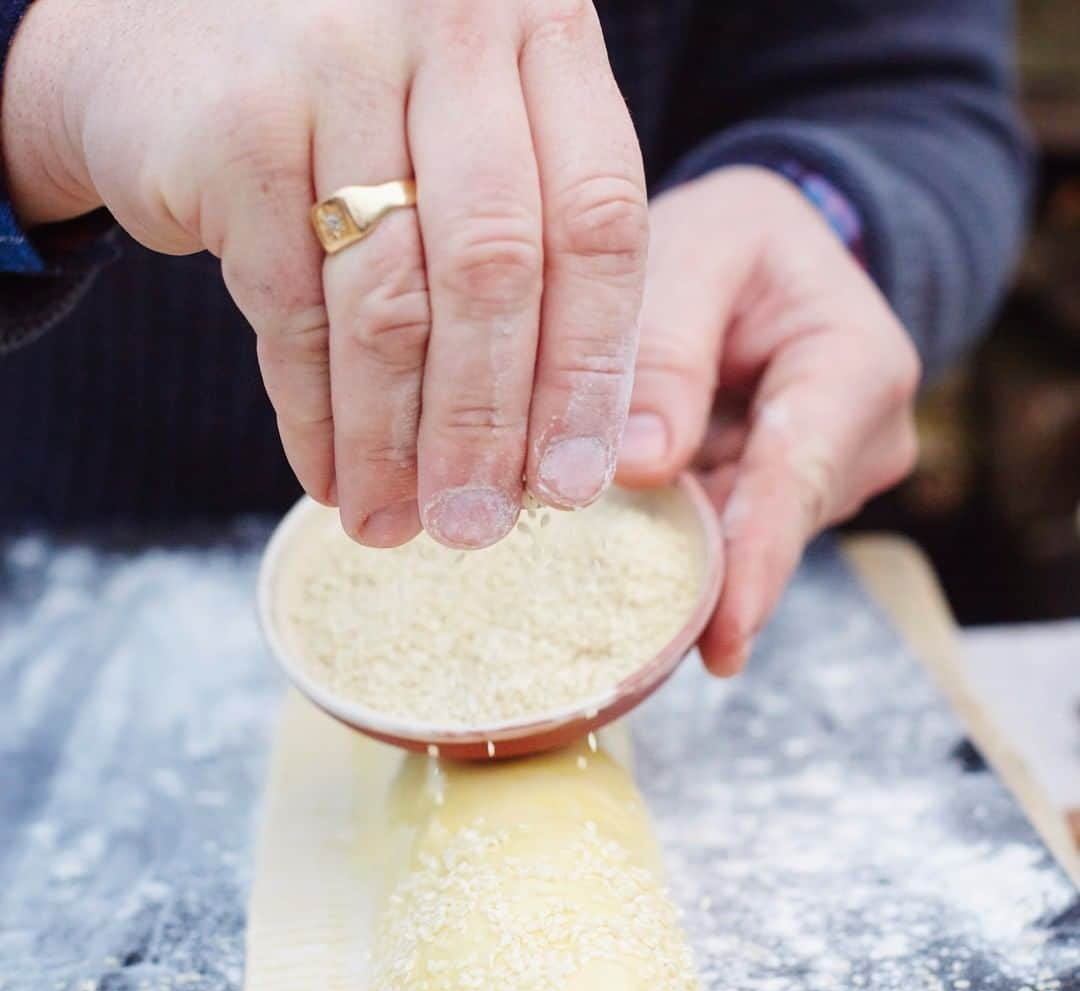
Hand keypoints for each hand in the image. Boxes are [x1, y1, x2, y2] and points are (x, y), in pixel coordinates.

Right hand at [2, 0, 646, 547]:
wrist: (165, 28)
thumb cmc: (357, 106)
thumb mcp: (468, 132)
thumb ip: (533, 244)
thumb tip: (559, 455)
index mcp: (541, 29)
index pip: (599, 222)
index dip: (590, 369)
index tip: (573, 483)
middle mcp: (450, 28)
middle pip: (495, 271)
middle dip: (487, 425)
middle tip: (476, 528)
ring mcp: (336, 62)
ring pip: (387, 303)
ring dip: (392, 440)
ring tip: (393, 523)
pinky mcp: (236, 125)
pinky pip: (289, 311)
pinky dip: (312, 412)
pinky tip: (329, 474)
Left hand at [617, 167, 920, 674]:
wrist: (764, 255)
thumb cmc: (732, 243)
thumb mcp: (698, 251)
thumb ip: (670, 347)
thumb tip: (641, 466)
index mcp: (856, 367)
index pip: (798, 479)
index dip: (755, 564)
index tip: (721, 638)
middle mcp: (860, 442)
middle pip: (767, 531)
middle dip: (691, 576)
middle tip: (610, 629)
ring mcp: (826, 482)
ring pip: (738, 543)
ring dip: (668, 554)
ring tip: (588, 566)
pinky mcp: (783, 504)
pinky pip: (720, 535)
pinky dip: (666, 541)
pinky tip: (612, 547)